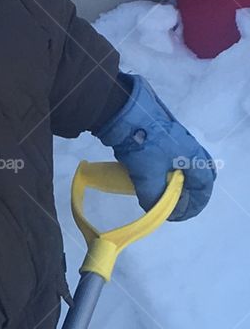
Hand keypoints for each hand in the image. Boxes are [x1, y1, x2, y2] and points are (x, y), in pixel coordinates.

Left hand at [94, 73, 215, 220]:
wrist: (125, 113)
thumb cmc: (143, 146)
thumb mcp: (148, 178)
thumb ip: (155, 199)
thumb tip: (159, 210)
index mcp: (192, 156)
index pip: (204, 184)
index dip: (195, 204)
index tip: (180, 215)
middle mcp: (189, 146)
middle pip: (201, 171)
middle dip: (193, 191)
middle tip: (180, 204)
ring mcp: (176, 138)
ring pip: (186, 164)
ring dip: (180, 180)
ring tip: (165, 194)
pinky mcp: (163, 135)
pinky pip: (173, 157)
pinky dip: (169, 170)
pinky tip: (155, 176)